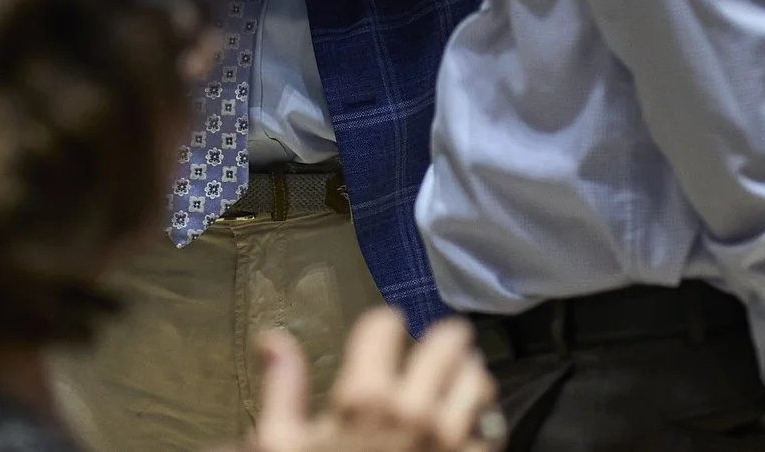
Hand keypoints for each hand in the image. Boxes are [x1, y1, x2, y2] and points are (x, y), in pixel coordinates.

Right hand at [252, 309, 502, 451]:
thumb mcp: (278, 443)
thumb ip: (283, 387)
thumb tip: (273, 338)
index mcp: (363, 398)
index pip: (383, 328)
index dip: (383, 324)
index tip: (386, 328)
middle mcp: (412, 411)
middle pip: (444, 344)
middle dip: (443, 337)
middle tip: (446, 337)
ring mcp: (447, 441)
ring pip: (477, 381)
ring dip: (470, 372)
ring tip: (465, 372)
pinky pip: (491, 428)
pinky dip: (484, 419)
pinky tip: (473, 422)